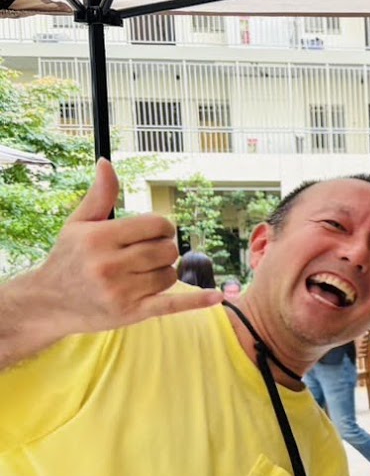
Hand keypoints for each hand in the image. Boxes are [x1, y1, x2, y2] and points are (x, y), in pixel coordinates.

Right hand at [38, 162, 222, 335]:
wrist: (48, 302)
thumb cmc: (68, 258)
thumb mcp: (78, 224)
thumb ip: (100, 196)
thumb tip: (106, 162)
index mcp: (99, 238)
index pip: (157, 225)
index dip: (162, 228)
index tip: (153, 234)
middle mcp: (109, 264)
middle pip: (167, 250)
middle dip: (162, 250)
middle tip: (144, 256)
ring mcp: (121, 291)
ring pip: (169, 274)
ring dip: (163, 273)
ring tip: (140, 275)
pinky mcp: (131, 313)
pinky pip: (171, 304)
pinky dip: (196, 301)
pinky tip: (216, 296)